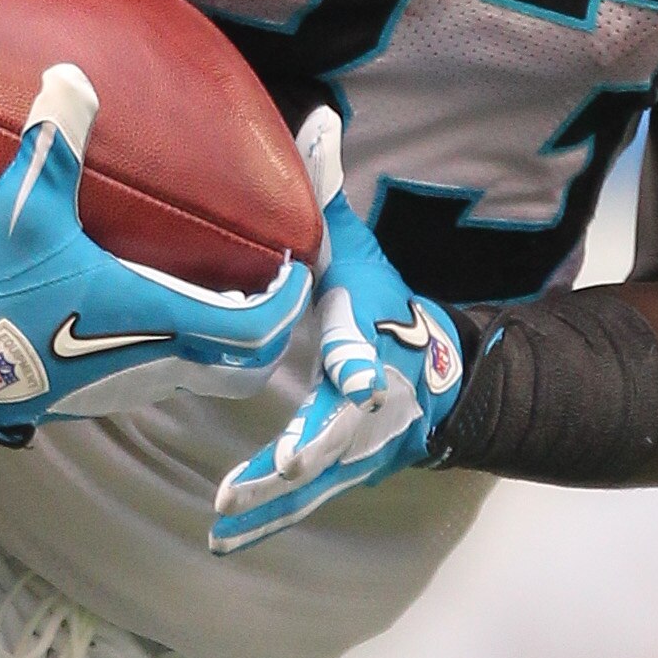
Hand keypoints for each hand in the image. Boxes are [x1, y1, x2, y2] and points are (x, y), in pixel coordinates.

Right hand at [0, 65, 310, 435]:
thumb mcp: (20, 215)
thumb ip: (51, 148)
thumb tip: (69, 78)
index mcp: (151, 319)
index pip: (251, 325)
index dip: (285, 299)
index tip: (294, 266)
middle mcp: (154, 360)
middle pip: (247, 363)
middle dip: (272, 330)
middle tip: (274, 284)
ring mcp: (133, 383)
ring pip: (212, 375)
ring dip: (233, 342)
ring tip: (233, 293)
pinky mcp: (107, 391)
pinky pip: (174, 375)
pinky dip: (194, 349)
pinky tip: (170, 308)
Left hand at [208, 106, 464, 551]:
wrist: (437, 380)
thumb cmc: (382, 305)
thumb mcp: (360, 250)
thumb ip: (330, 193)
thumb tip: (318, 116)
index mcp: (372, 344)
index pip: (369, 352)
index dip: (361, 360)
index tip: (350, 371)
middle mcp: (368, 405)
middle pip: (344, 426)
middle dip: (319, 443)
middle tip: (289, 463)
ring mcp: (354, 447)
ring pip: (315, 475)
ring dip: (275, 496)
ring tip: (228, 513)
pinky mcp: (339, 473)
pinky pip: (298, 502)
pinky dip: (264, 522)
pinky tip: (221, 541)